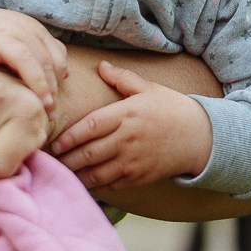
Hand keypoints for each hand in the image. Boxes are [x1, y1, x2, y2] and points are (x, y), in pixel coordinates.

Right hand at [0, 7, 68, 114]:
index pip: (55, 58)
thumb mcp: (24, 39)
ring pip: (20, 55)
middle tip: (50, 112)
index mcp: (34, 31)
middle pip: (41, 59)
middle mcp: (19, 31)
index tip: (54, 105)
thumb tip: (65, 75)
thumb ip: (46, 53)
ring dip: (32, 79)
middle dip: (48, 86)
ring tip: (32, 102)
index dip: (57, 82)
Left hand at [49, 60, 213, 191]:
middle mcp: (127, 140)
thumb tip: (100, 66)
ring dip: (76, 175)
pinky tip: (82, 183)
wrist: (202, 137)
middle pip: (88, 153)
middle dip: (66, 160)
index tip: (54, 143)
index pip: (89, 127)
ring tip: (60, 174)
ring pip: (96, 173)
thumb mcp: (149, 89)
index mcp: (126, 115)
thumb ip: (122, 79)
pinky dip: (94, 185)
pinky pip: (110, 184)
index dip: (69, 137)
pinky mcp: (139, 177)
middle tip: (48, 162)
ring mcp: (133, 161)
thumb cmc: (173, 109)